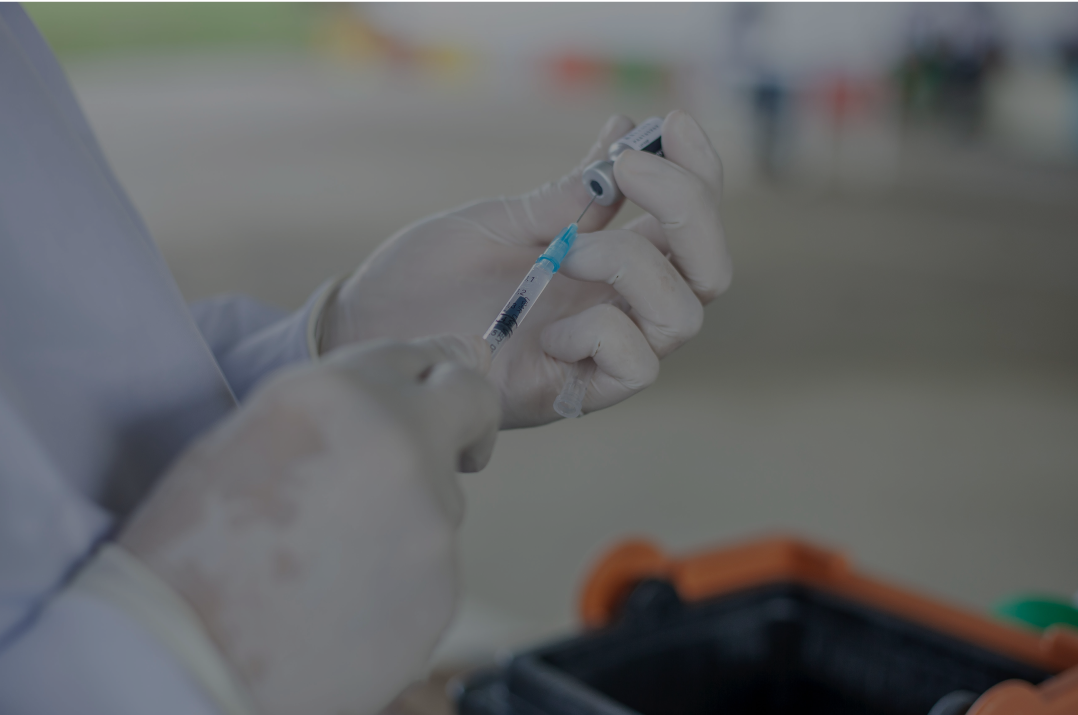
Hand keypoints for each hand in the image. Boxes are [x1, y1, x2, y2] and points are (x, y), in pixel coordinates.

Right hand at [120, 335, 498, 714]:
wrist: (181, 658)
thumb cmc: (189, 547)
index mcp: (342, 390)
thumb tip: (393, 404)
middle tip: (455, 444)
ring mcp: (432, 520)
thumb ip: (335, 408)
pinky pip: (433, 569)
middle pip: (471, 403)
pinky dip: (400, 580)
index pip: (419, 354)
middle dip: (464, 418)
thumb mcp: (250, 436)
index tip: (424, 399)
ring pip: (444, 499)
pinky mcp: (444, 592)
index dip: (419, 380)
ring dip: (409, 515)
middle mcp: (403, 442)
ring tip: (330, 559)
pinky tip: (342, 602)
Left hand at [322, 110, 730, 427]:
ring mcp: (595, 352)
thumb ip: (570, 194)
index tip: (670, 121)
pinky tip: (547, 326)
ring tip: (565, 252)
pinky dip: (602, 333)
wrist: (367, 329)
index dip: (699, 171)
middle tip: (625, 175)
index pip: (690, 225)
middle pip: (710, 273)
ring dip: (634, 264)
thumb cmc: (425, 275)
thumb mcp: (503, 221)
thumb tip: (628, 131)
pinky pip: (636, 367)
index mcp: (607, 264)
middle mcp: (614, 309)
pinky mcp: (568, 393)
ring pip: (684, 316)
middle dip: (688, 211)